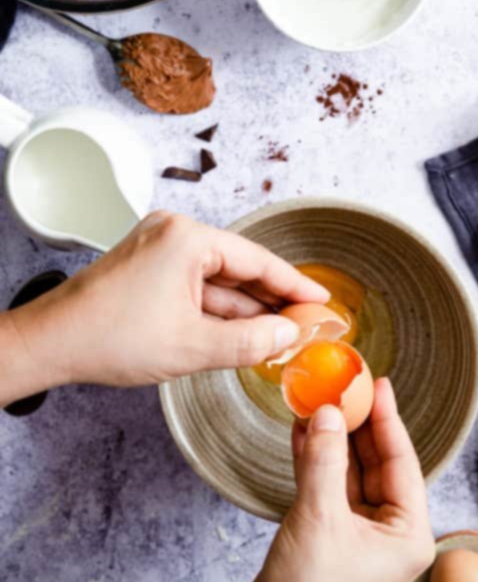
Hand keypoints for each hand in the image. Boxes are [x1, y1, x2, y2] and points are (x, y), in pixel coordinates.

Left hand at [0, 211, 327, 402]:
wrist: (51, 343)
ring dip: (246, 309)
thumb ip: (250, 342)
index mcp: (187, 239)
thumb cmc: (110, 338)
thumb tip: (288, 336)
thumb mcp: (193, 347)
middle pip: (240, 267)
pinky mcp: (149, 269)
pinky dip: (219, 310)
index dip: (294, 285)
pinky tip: (244, 332)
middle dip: (272, 300)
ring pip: (219, 281)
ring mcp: (160, 250)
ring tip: (281, 334)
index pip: (258, 260)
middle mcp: (175, 234)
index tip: (321, 301)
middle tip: (307, 323)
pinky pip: (197, 287)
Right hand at [152, 379, 434, 581]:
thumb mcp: (318, 517)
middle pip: (377, 464)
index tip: (377, 383)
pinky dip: (316, 461)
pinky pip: (330, 488)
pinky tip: (303, 433)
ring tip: (316, 402)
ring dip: (332, 441)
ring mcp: (361, 535)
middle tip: (343, 387)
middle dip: (356, 426)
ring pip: (350, 473)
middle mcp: (391, 533)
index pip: (402, 462)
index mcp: (409, 534)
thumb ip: (325, 460)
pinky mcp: (332, 537)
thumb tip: (329, 412)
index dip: (387, 418)